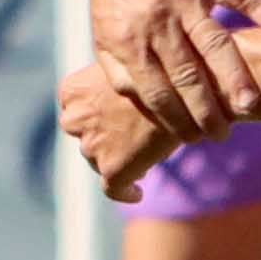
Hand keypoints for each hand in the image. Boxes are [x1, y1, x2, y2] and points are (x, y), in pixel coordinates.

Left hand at [58, 60, 178, 202]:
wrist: (186, 92)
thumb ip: (113, 82)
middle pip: (85, 135)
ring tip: (141, 155)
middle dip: (102, 137)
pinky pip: (114, 190)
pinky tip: (137, 194)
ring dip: (116, 159)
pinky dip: (125, 192)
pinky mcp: (112, 170)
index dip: (95, 114)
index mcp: (73, 89)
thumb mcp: (127, 66)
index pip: (76, 107)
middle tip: (128, 136)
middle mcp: (75, 118)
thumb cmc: (162, 72)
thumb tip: (119, 100)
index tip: (112, 118)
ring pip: (98, 161)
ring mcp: (92, 146)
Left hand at [75, 0, 260, 141]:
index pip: (157, 94)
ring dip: (234, 75)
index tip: (193, 139)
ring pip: (214, 43)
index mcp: (130, 42)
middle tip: (224, 134)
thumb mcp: (103, 36)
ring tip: (250, 104)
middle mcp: (158, 22)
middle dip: (208, 111)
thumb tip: (147, 106)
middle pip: (189, 76)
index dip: (176, 121)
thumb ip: (120, 74)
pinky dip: (258, 6)